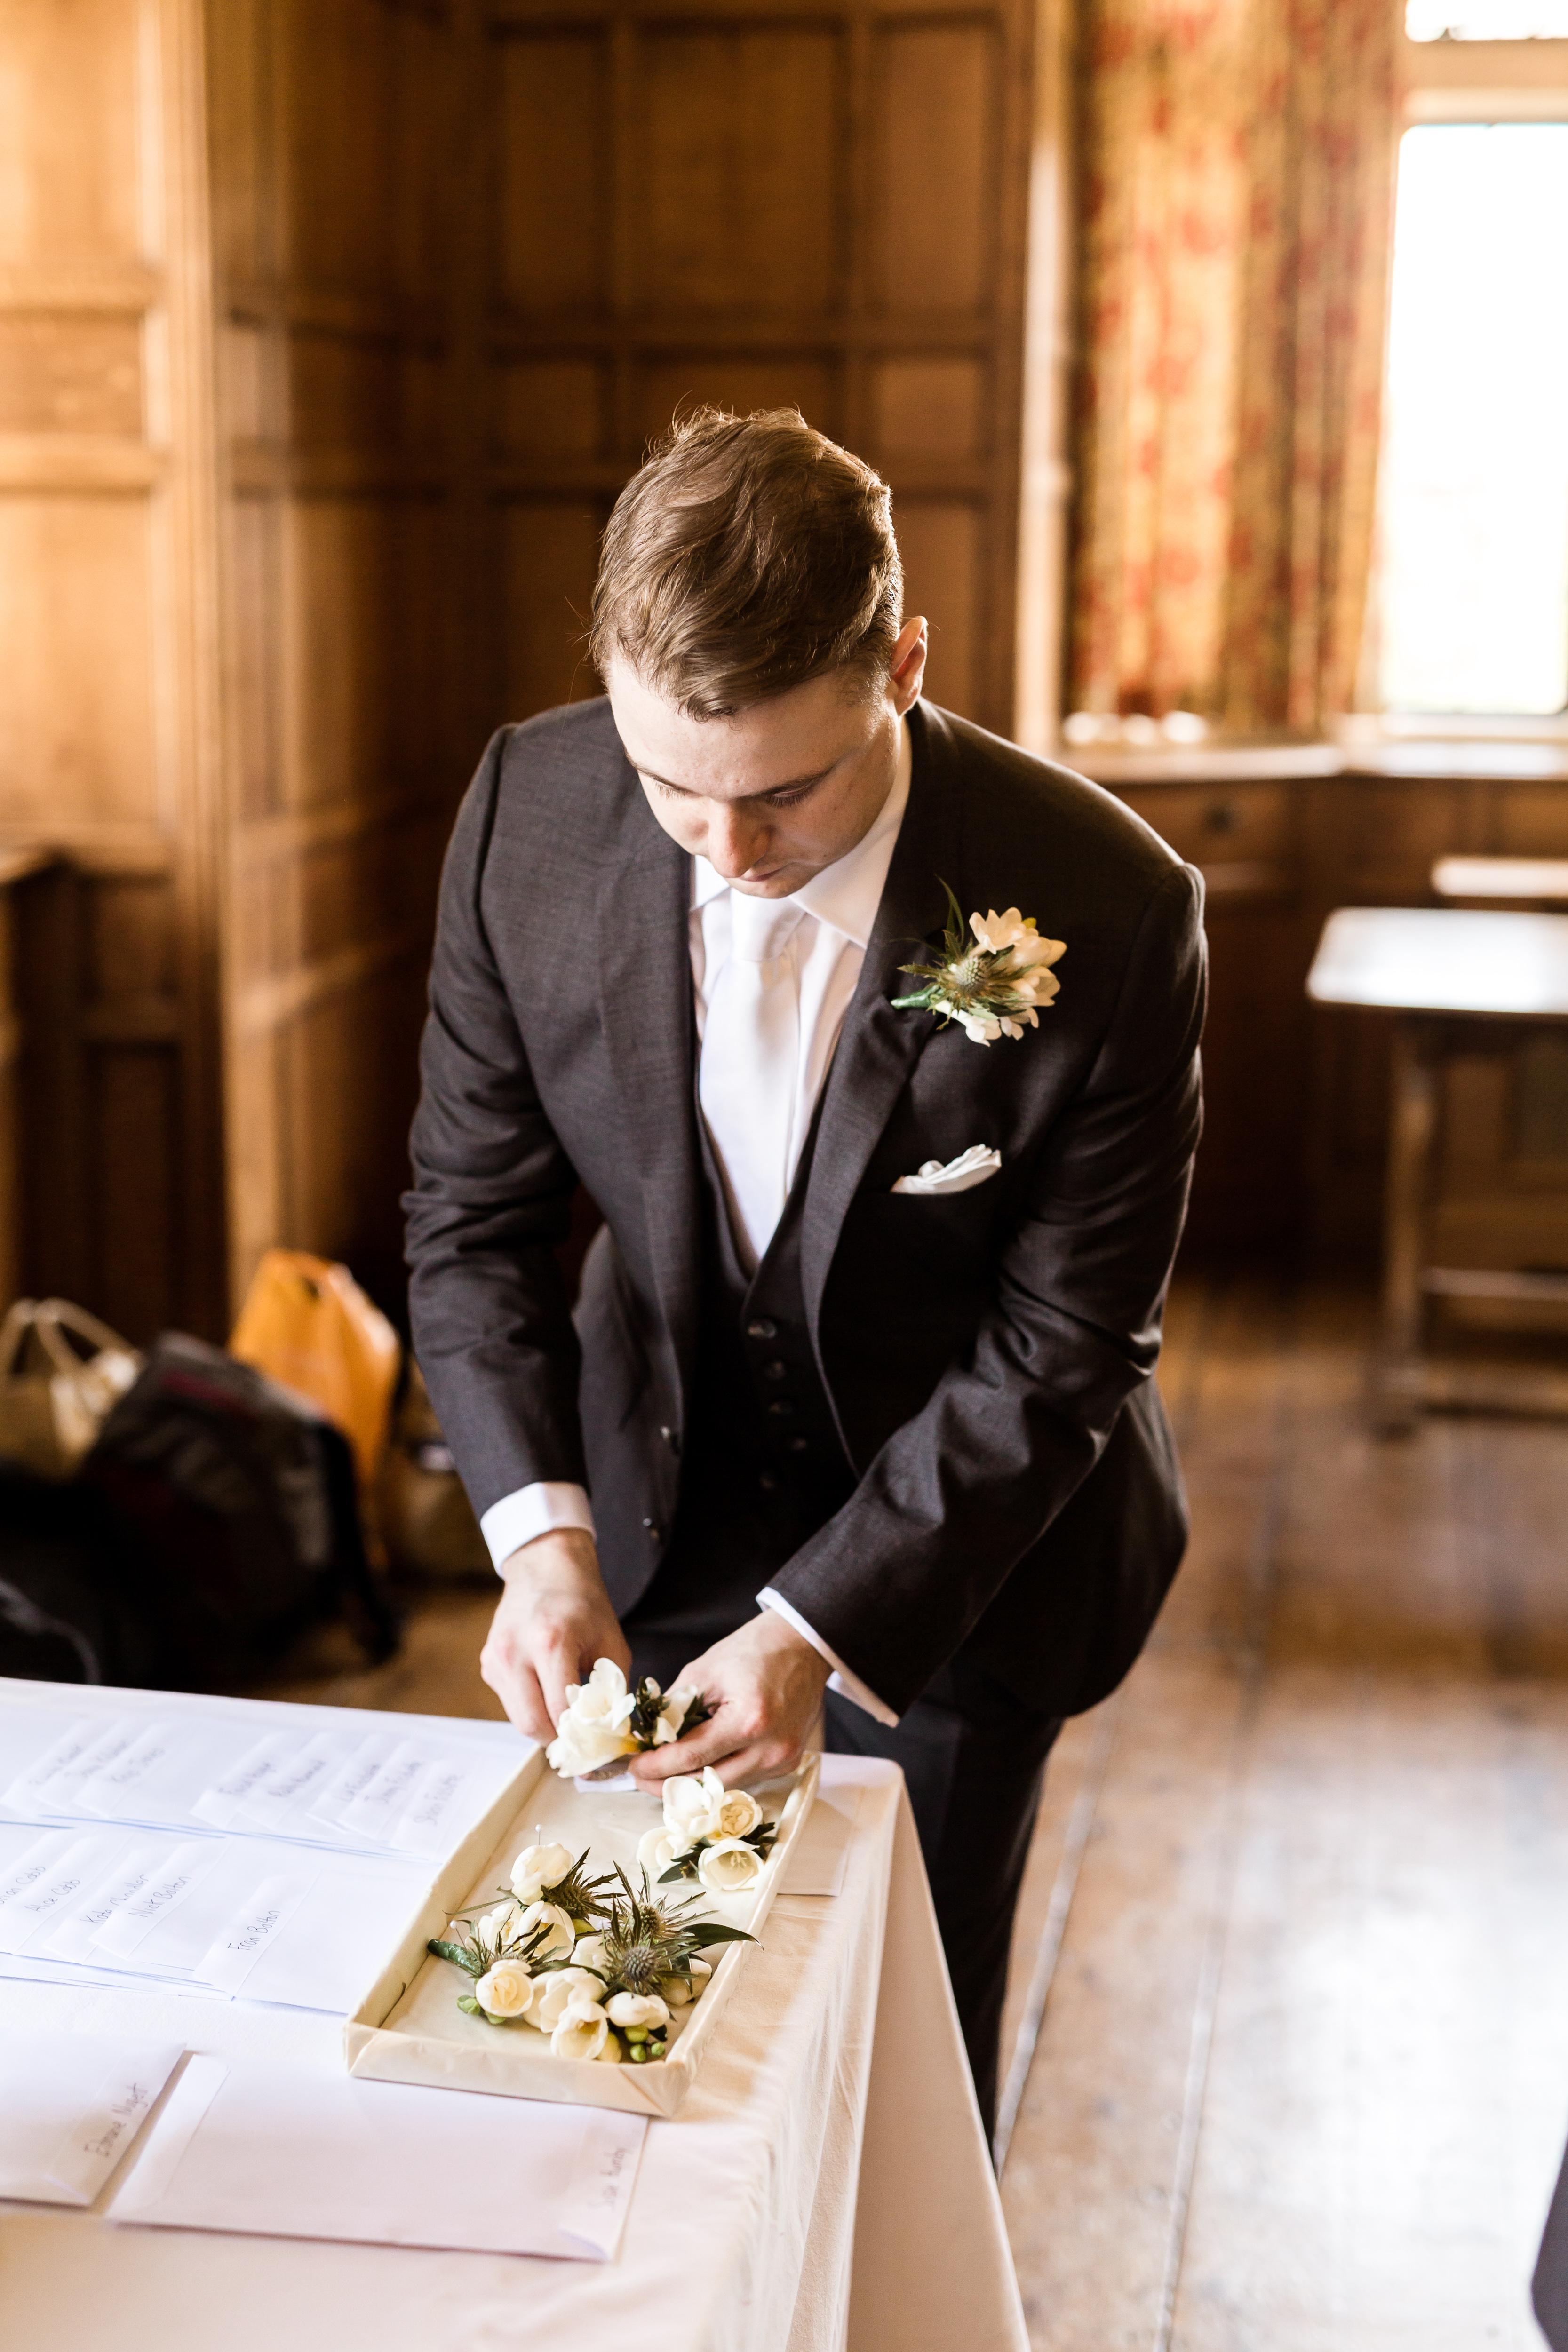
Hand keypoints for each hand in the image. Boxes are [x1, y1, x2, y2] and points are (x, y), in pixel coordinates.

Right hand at [480, 1529, 628, 1742]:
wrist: (546, 1567)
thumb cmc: (583, 1603)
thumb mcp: (610, 1642)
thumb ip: (612, 1690)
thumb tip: (614, 1732)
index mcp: (550, 1643)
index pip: (560, 1711)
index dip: (580, 1737)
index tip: (596, 1751)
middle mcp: (515, 1652)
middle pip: (531, 1723)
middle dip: (558, 1740)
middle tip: (580, 1744)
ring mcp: (496, 1658)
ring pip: (517, 1717)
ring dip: (543, 1725)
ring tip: (566, 1718)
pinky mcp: (488, 1664)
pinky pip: (509, 1701)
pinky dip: (530, 1707)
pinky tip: (547, 1691)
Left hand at [628, 1610, 829, 1790]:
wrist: (802, 1645)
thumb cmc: (754, 1650)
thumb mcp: (704, 1671)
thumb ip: (674, 1708)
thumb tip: (649, 1738)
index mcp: (749, 1720)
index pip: (692, 1756)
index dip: (657, 1766)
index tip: (634, 1766)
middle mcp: (771, 1749)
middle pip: (708, 1784)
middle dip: (669, 1784)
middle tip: (643, 1776)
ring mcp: (783, 1760)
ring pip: (726, 1787)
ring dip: (693, 1783)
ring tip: (666, 1771)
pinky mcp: (788, 1762)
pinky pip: (745, 1780)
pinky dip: (719, 1775)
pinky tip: (699, 1764)